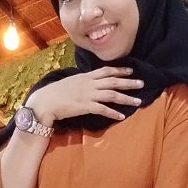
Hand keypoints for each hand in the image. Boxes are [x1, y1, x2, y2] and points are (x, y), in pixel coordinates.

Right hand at [25, 67, 143, 125]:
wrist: (45, 101)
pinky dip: (113, 113)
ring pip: (112, 95)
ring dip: (126, 98)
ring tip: (138, 101)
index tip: (131, 70)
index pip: (107, 71)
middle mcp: (90, 84)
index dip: (120, 70)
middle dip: (129, 82)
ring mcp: (88, 95)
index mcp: (86, 76)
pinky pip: (103, 109)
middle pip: (113, 82)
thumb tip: (92, 81)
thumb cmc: (56, 92)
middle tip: (142, 83)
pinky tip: (122, 116)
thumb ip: (84, 81)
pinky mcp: (85, 106)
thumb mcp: (72, 81)